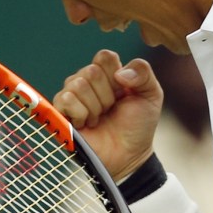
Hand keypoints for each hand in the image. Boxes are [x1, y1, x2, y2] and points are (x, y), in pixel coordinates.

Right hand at [53, 50, 161, 179]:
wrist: (128, 156)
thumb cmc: (137, 126)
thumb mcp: (151, 95)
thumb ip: (143, 72)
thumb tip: (119, 73)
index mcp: (107, 73)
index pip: (104, 56)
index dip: (117, 75)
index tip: (125, 93)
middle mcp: (87, 81)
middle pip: (91, 71)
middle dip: (107, 95)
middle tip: (111, 110)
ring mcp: (72, 96)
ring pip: (78, 84)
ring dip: (95, 107)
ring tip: (99, 119)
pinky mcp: (60, 112)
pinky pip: (66, 99)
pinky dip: (81, 113)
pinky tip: (87, 124)